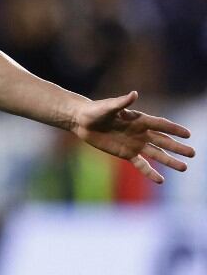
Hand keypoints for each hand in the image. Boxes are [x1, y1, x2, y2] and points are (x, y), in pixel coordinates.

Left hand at [73, 91, 194, 183]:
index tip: (188, 134)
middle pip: (163, 141)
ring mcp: (135, 144)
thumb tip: (134, 94)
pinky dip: (150, 172)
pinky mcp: (127, 154)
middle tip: (193, 153)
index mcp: (139, 119)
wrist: (83, 121)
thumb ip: (122, 103)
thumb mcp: (108, 107)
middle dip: (177, 147)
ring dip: (169, 161)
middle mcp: (141, 132)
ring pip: (156, 154)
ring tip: (184, 168)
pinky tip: (161, 180)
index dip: (174, 129)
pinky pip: (141, 164)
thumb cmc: (95, 111)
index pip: (161, 125)